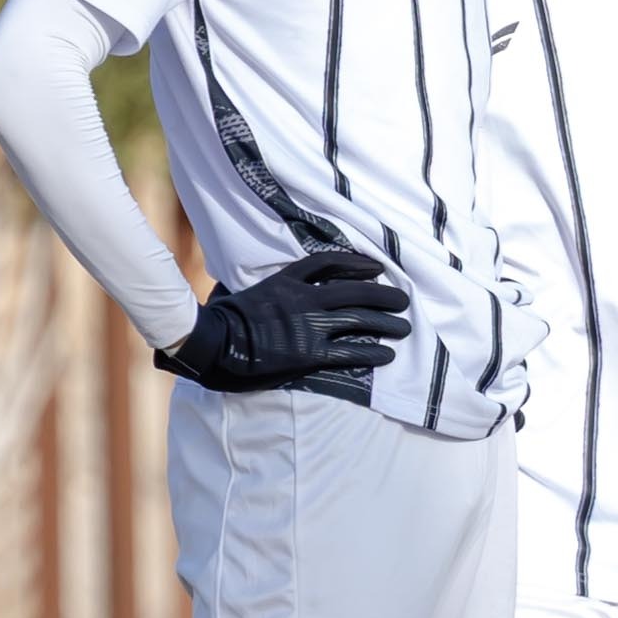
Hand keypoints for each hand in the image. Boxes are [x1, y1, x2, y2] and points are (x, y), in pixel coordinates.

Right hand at [157, 245, 411, 390]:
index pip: (327, 263)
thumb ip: (263, 284)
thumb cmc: (221, 317)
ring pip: (358, 320)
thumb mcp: (242, 288)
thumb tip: (266, 284)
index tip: (375, 266)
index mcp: (285, 280)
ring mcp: (307, 325)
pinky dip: (372, 352)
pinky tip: (388, 354)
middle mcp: (302, 299)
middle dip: (382, 295)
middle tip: (403, 300)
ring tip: (405, 326)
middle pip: (353, 291)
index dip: (355, 263)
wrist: (212, 341)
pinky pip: (349, 351)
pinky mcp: (309, 353)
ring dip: (385, 323)